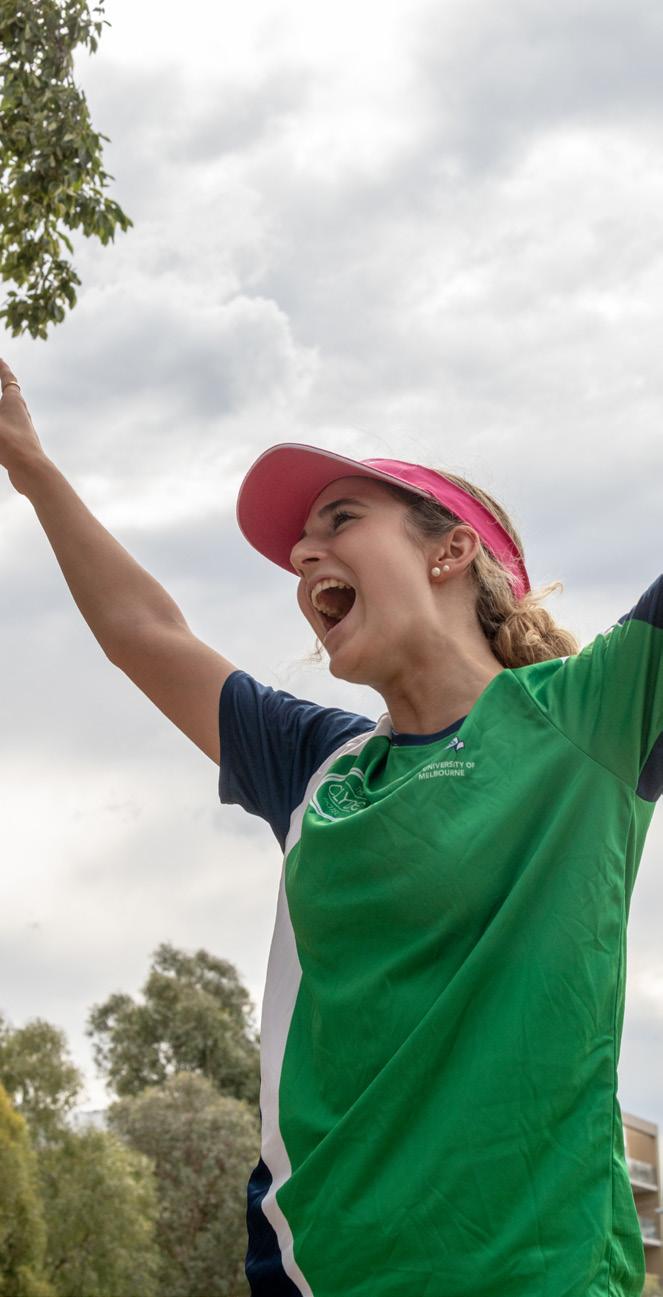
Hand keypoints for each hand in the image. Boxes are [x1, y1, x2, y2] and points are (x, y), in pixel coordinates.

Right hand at [0, 358, 47, 492]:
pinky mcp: (20, 442)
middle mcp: (21, 412)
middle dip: (4, 382)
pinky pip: (8, 426)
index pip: (7, 378)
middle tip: (2, 374)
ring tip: (3, 399)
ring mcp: (22, 427)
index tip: (0, 359)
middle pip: (12, 392)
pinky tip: (5, 425)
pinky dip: (3, 422)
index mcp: (14, 402)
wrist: (30, 470)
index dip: (2, 368)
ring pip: (11, 410)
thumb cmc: (10, 443)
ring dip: (5, 403)